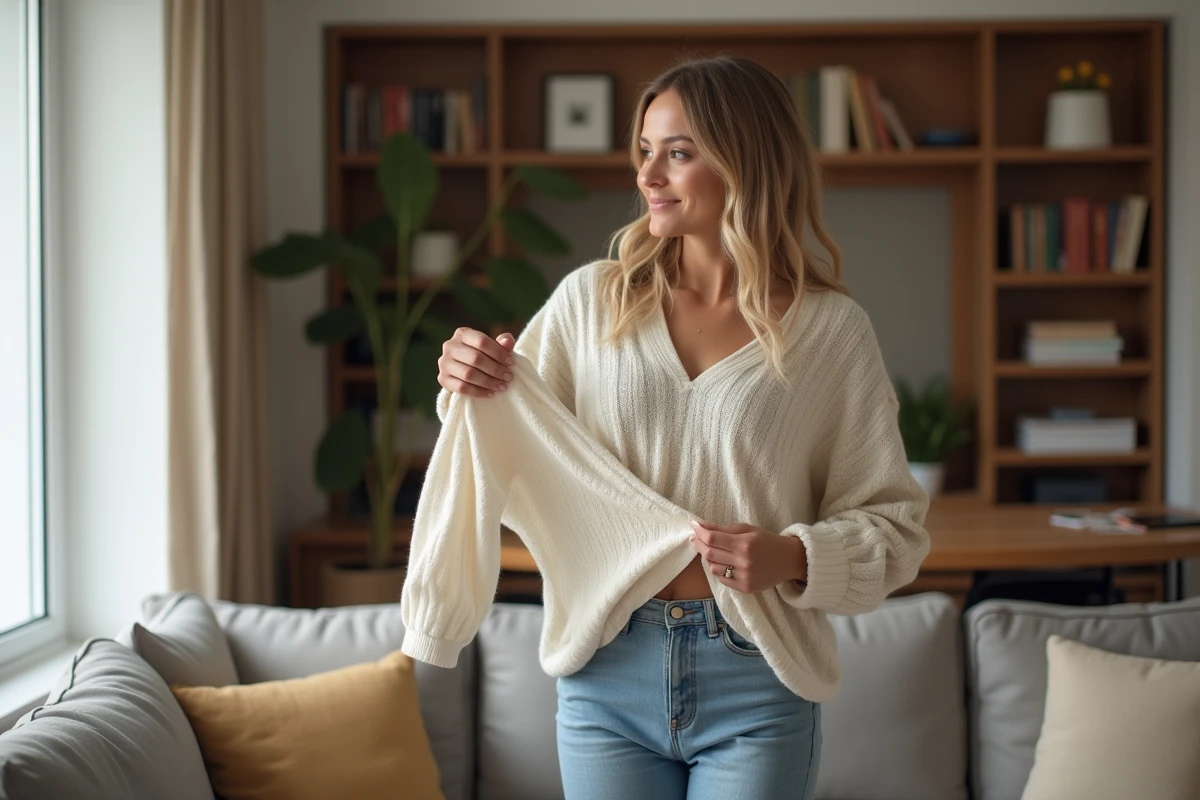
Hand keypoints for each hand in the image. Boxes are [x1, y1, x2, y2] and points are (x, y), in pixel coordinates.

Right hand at [437, 327, 516, 398]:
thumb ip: (503, 343)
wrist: (470, 369)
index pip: (481, 341)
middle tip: (508, 377)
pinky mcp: (442, 379)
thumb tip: (507, 341)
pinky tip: (491, 393)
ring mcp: (444, 363)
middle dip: (495, 369)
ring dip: (488, 382)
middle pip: (475, 359)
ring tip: (502, 386)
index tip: (511, 362)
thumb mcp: (495, 347)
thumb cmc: (486, 355)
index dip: (498, 352)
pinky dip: (478, 392)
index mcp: (462, 333)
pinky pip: (461, 388)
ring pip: (468, 374)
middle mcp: (450, 346)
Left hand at [689, 520, 807, 593]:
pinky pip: (722, 580)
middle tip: (695, 537)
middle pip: (710, 554)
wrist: (788, 560)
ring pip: (713, 568)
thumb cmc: (766, 541)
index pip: (713, 539)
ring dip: (708, 558)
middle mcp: (744, 562)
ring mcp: (744, 577)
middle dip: (699, 544)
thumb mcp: (747, 529)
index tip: (693, 526)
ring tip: (712, 550)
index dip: (700, 532)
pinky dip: (718, 570)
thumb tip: (700, 525)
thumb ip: (723, 529)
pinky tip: (722, 562)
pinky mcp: (745, 588)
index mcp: (745, 544)